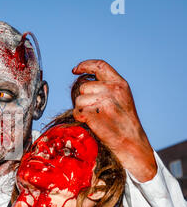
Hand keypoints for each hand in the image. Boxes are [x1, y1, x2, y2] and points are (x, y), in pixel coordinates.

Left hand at [72, 59, 156, 181]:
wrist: (131, 141)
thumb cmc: (124, 122)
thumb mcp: (122, 98)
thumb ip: (108, 88)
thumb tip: (85, 84)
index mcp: (120, 84)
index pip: (99, 65)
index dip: (85, 65)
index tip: (75, 70)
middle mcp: (112, 90)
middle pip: (84, 86)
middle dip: (83, 97)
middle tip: (94, 110)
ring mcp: (103, 101)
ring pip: (78, 100)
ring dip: (81, 109)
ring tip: (95, 117)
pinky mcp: (94, 113)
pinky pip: (77, 112)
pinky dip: (80, 118)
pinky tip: (91, 123)